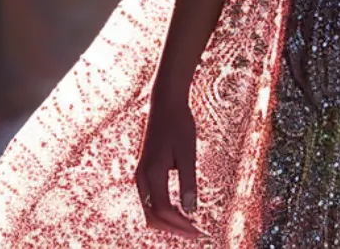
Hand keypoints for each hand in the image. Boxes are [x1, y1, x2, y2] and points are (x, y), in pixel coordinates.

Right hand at [136, 89, 201, 235]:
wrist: (165, 103)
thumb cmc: (179, 124)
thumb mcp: (188, 153)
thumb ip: (188, 181)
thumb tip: (191, 210)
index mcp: (152, 173)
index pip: (164, 211)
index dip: (181, 225)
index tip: (198, 232)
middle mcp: (142, 177)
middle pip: (152, 216)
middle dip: (173, 229)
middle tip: (196, 234)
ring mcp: (141, 175)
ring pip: (149, 210)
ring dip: (167, 222)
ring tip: (188, 228)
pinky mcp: (144, 171)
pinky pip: (150, 200)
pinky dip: (163, 212)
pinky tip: (179, 213)